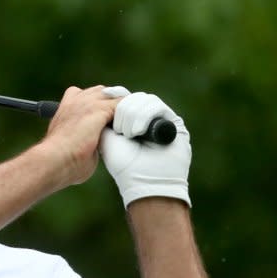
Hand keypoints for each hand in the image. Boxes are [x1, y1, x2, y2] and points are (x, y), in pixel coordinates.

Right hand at [43, 86, 120, 188]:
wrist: (53, 161)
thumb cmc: (60, 161)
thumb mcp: (72, 145)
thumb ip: (85, 140)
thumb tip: (94, 149)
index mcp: (66, 108)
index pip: (85, 95)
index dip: (98, 106)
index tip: (104, 122)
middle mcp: (75, 101)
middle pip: (102, 91)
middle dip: (112, 104)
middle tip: (119, 123)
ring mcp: (87, 103)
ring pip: (114, 95)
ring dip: (121, 108)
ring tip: (126, 126)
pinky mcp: (99, 110)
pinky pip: (123, 104)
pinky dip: (128, 116)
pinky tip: (127, 131)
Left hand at [100, 88, 191, 207]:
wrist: (144, 182)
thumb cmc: (124, 165)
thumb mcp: (107, 138)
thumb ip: (105, 116)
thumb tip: (103, 96)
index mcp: (129, 121)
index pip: (122, 99)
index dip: (113, 99)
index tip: (103, 99)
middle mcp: (145, 119)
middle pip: (132, 97)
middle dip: (122, 109)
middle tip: (118, 130)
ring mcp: (160, 120)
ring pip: (144, 99)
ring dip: (132, 114)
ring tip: (127, 134)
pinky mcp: (174, 122)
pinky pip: (157, 106)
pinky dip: (144, 115)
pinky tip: (137, 132)